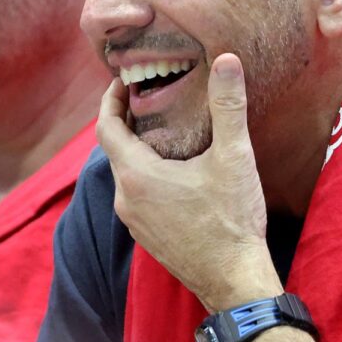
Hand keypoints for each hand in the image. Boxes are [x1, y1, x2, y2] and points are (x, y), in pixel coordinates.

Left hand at [96, 54, 282, 311]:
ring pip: (126, 175)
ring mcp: (134, 222)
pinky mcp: (147, 236)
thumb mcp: (234, 157)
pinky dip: (146, 175)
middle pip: (114, 150)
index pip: (106, 128)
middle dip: (127, 122)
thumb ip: (227, 106)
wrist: (235, 281)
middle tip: (149, 98)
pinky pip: (136, 196)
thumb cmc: (232, 220)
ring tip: (163, 130)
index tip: (123, 81)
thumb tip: (226, 60)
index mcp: (136, 176)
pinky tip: (173, 171)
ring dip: (137, 150)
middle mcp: (126, 199)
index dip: (111, 100)